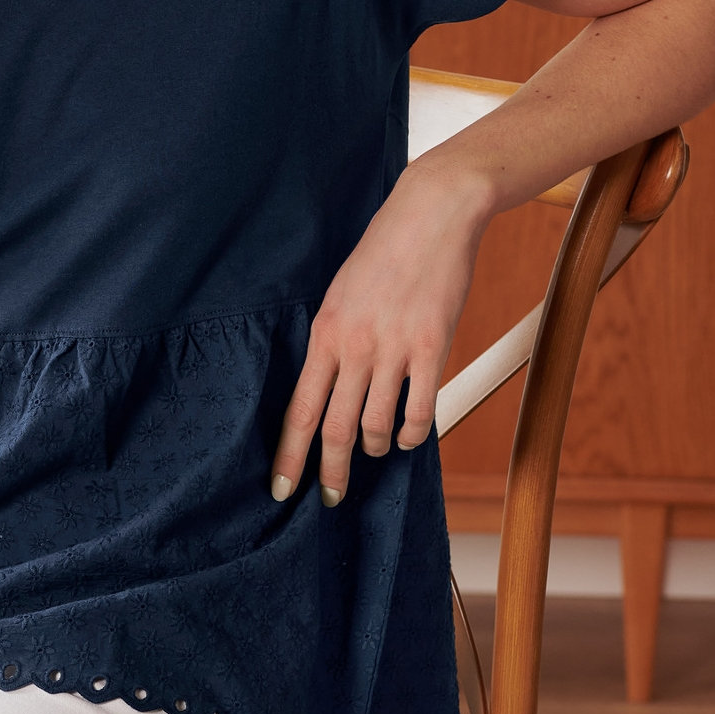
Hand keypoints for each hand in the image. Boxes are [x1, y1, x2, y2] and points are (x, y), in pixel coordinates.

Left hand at [270, 158, 492, 505]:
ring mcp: (395, 349)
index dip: (289, 455)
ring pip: (377, 426)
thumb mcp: (340, 294)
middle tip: (330, 498)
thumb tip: (326, 386)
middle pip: (335, 429)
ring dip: (373, 449)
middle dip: (329, 472)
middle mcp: (355, 347)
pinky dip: (411, 434)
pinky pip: (419, 411)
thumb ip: (333, 341)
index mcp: (325, 333)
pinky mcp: (433, 348)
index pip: (300, 409)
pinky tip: (407, 435)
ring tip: (374, 450)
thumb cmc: (382, 253)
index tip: (281, 488)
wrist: (431, 215)